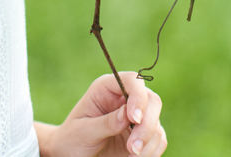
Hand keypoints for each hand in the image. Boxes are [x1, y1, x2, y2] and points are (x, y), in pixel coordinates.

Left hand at [37, 72, 166, 156]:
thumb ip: (105, 123)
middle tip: (133, 148)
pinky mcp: (143, 134)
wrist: (72, 155)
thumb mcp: (83, 131)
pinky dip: (151, 152)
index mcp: (107, 88)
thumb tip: (126, 115)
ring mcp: (137, 117)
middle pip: (152, 101)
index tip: (134, 119)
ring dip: (148, 144)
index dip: (138, 96)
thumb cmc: (72, 139)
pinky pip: (158, 140)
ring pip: (157, 123)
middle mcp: (125, 98)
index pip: (132, 81)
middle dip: (147, 125)